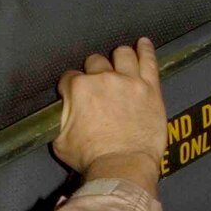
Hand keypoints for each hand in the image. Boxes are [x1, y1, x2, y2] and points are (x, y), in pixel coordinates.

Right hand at [53, 37, 165, 190]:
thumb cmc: (91, 158)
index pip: (70, 77)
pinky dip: (145, 50)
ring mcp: (129, 80)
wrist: (122, 166)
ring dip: (118, 57)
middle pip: (96, 62)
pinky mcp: (150, 88)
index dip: (71, 86)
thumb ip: (60, 120)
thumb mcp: (60, 142)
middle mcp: (103, 78)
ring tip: (120, 61)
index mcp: (79, 89)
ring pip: (122, 55)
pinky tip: (143, 44)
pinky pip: (148, 61)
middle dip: (94, 71)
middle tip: (98, 85)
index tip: (75, 95)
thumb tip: (63, 113)